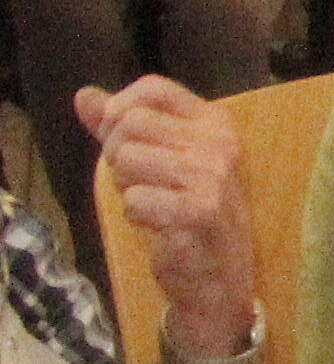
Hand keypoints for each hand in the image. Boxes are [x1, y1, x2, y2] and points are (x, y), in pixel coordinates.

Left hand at [70, 78, 251, 339]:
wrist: (220, 275)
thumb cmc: (189, 212)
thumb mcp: (161, 159)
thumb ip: (120, 126)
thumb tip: (84, 96)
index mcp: (216, 123)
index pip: (153, 88)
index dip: (120, 110)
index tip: (123, 140)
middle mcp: (220, 143)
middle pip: (130, 122)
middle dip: (118, 154)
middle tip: (141, 181)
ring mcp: (214, 177)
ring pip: (127, 159)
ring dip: (127, 187)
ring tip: (153, 202)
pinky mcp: (201, 211)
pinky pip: (135, 199)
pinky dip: (136, 215)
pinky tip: (160, 225)